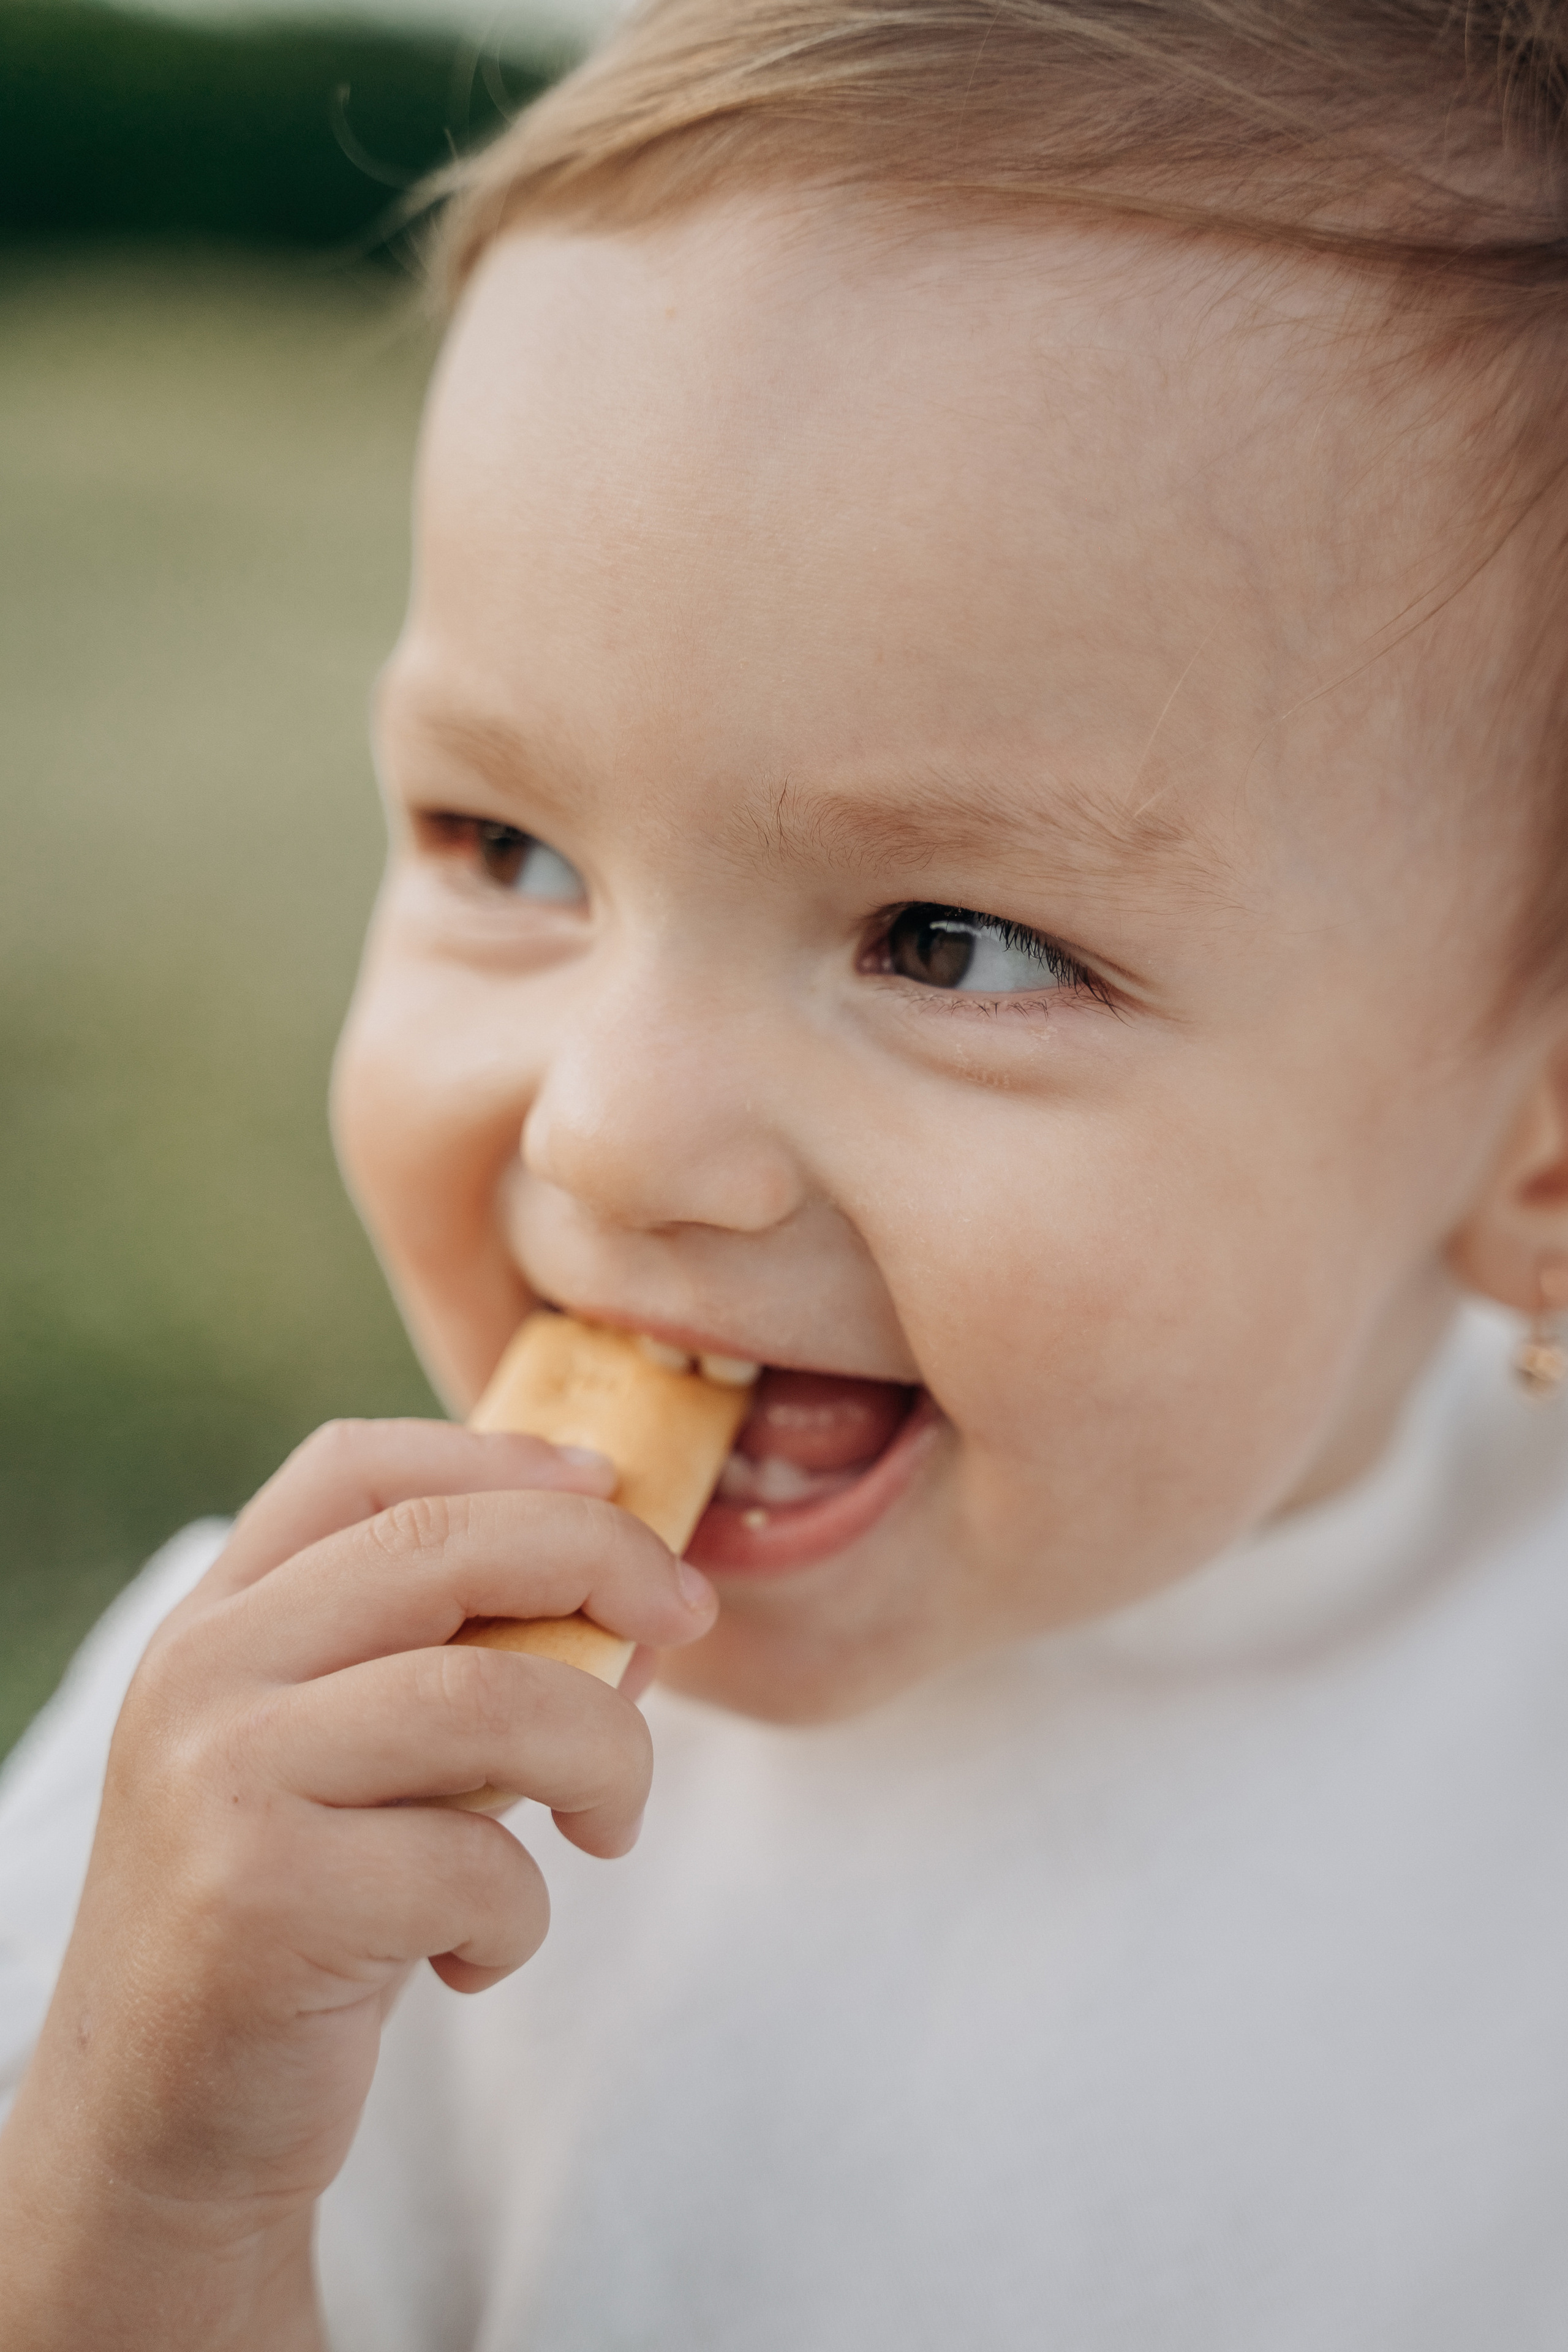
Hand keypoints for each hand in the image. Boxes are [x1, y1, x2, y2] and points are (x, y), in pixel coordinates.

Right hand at [0, 1419, 715, 2349]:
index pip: (356, 1467)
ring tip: (607, 1825)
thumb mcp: (363, 1767)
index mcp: (218, 1620)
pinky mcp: (261, 1899)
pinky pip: (474, 1865)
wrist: (166, 2122)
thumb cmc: (302, 1919)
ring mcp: (220, 1778)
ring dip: (604, 1755)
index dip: (498, 1453)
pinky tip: (475, 1958)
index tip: (610, 1484)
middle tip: (685, 1619)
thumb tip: (649, 1610)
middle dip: (604, 1562)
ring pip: (491, 1697)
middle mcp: (202, 1674)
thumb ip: (467, 1671)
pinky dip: (522, 1916)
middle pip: (444, 1545)